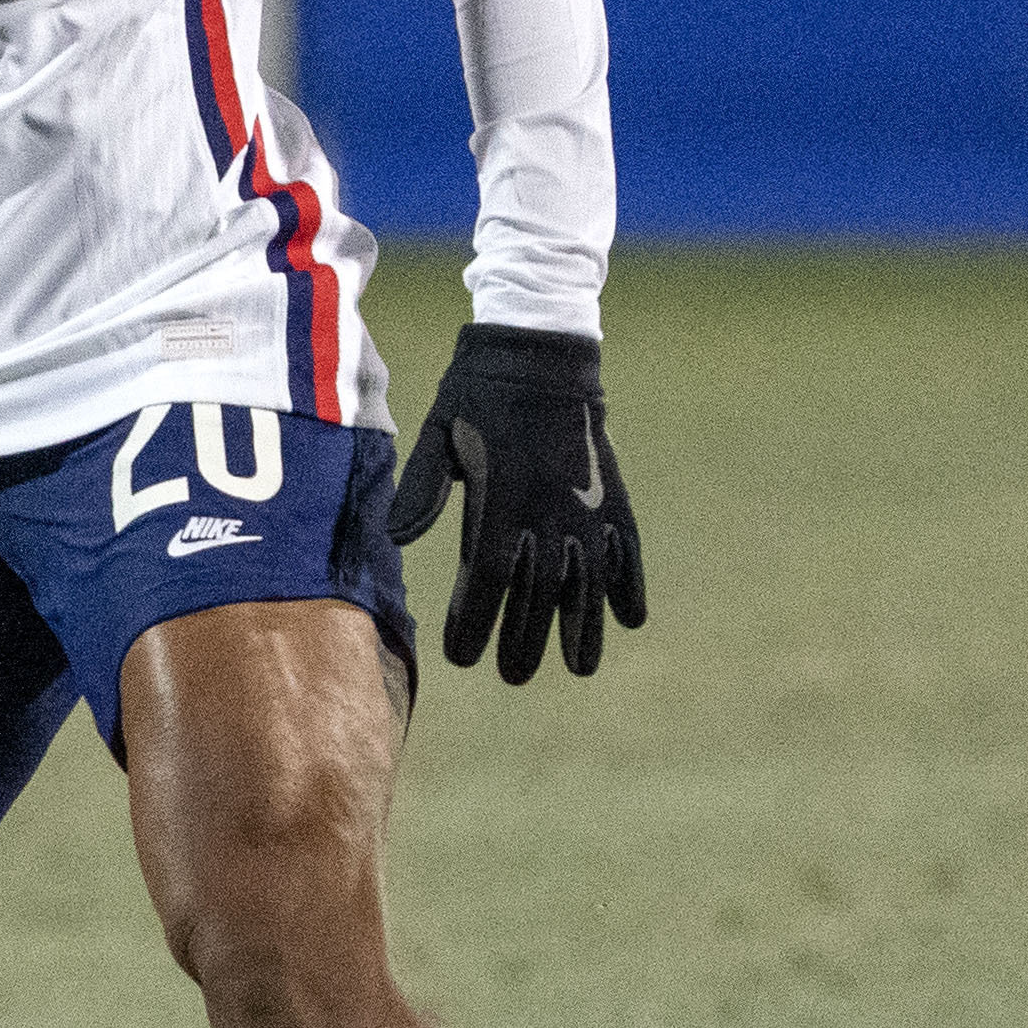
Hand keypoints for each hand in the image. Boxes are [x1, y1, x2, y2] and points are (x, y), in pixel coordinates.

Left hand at [385, 323, 644, 682]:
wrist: (541, 351)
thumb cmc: (476, 395)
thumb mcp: (438, 435)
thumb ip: (420, 490)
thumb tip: (395, 541)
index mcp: (501, 500)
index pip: (489, 580)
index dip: (476, 622)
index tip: (461, 657)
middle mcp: (549, 511)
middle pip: (539, 593)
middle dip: (525, 640)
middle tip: (512, 676)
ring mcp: (587, 505)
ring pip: (588, 581)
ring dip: (584, 626)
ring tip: (581, 667)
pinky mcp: (613, 494)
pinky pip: (627, 549)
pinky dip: (630, 583)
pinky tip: (631, 620)